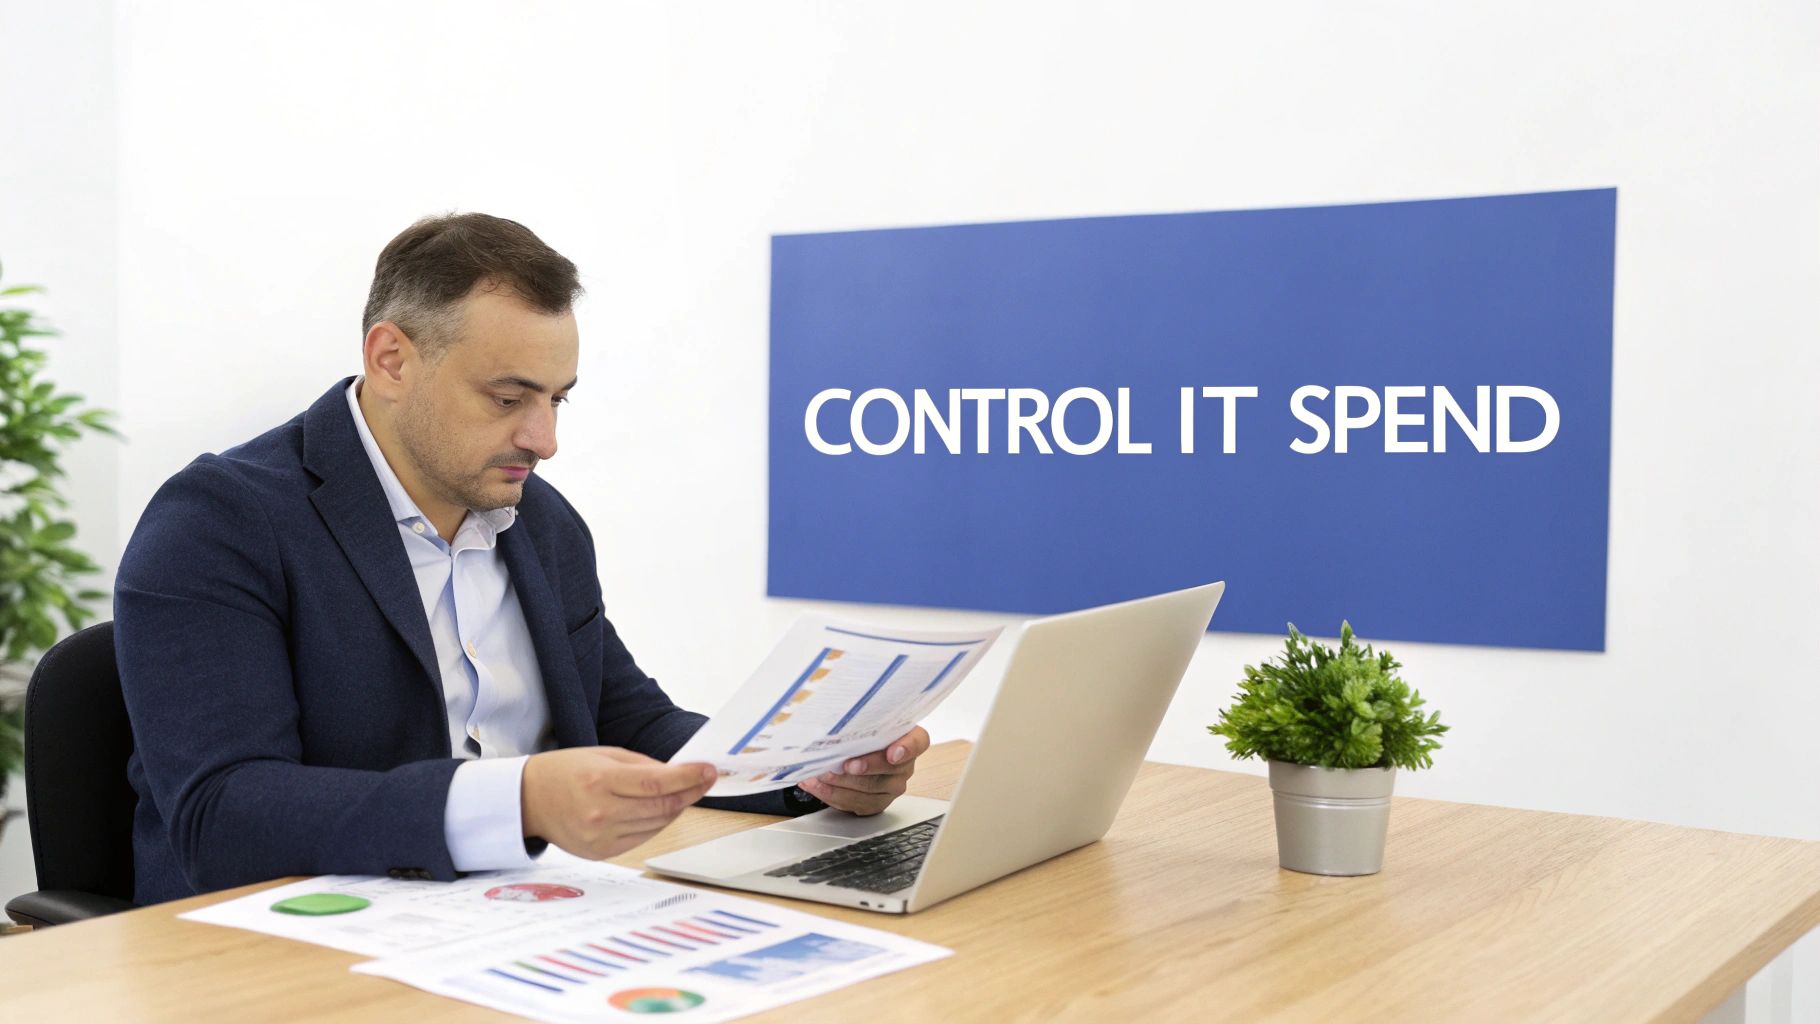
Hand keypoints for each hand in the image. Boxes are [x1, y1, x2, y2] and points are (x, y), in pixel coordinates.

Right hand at [521, 747, 716, 859]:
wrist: (529, 800)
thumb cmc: (566, 771)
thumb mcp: (603, 755)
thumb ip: (642, 765)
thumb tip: (679, 773)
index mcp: (600, 782)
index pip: (656, 783)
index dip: (688, 778)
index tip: (708, 771)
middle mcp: (600, 813)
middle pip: (661, 807)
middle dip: (690, 792)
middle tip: (705, 780)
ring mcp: (600, 837)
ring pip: (656, 825)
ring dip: (676, 808)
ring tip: (684, 793)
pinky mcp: (601, 853)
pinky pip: (642, 838)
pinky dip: (657, 824)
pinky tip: (660, 810)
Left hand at [797, 726, 929, 815]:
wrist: (850, 750)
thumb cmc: (859, 731)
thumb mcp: (862, 719)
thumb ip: (859, 719)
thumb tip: (839, 716)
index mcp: (908, 739)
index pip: (917, 742)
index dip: (907, 748)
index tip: (893, 753)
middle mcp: (904, 765)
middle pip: (891, 770)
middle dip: (865, 768)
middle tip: (845, 765)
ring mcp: (891, 786)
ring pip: (871, 791)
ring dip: (842, 783)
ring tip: (821, 774)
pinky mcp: (876, 803)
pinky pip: (856, 804)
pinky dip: (832, 794)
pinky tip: (817, 785)